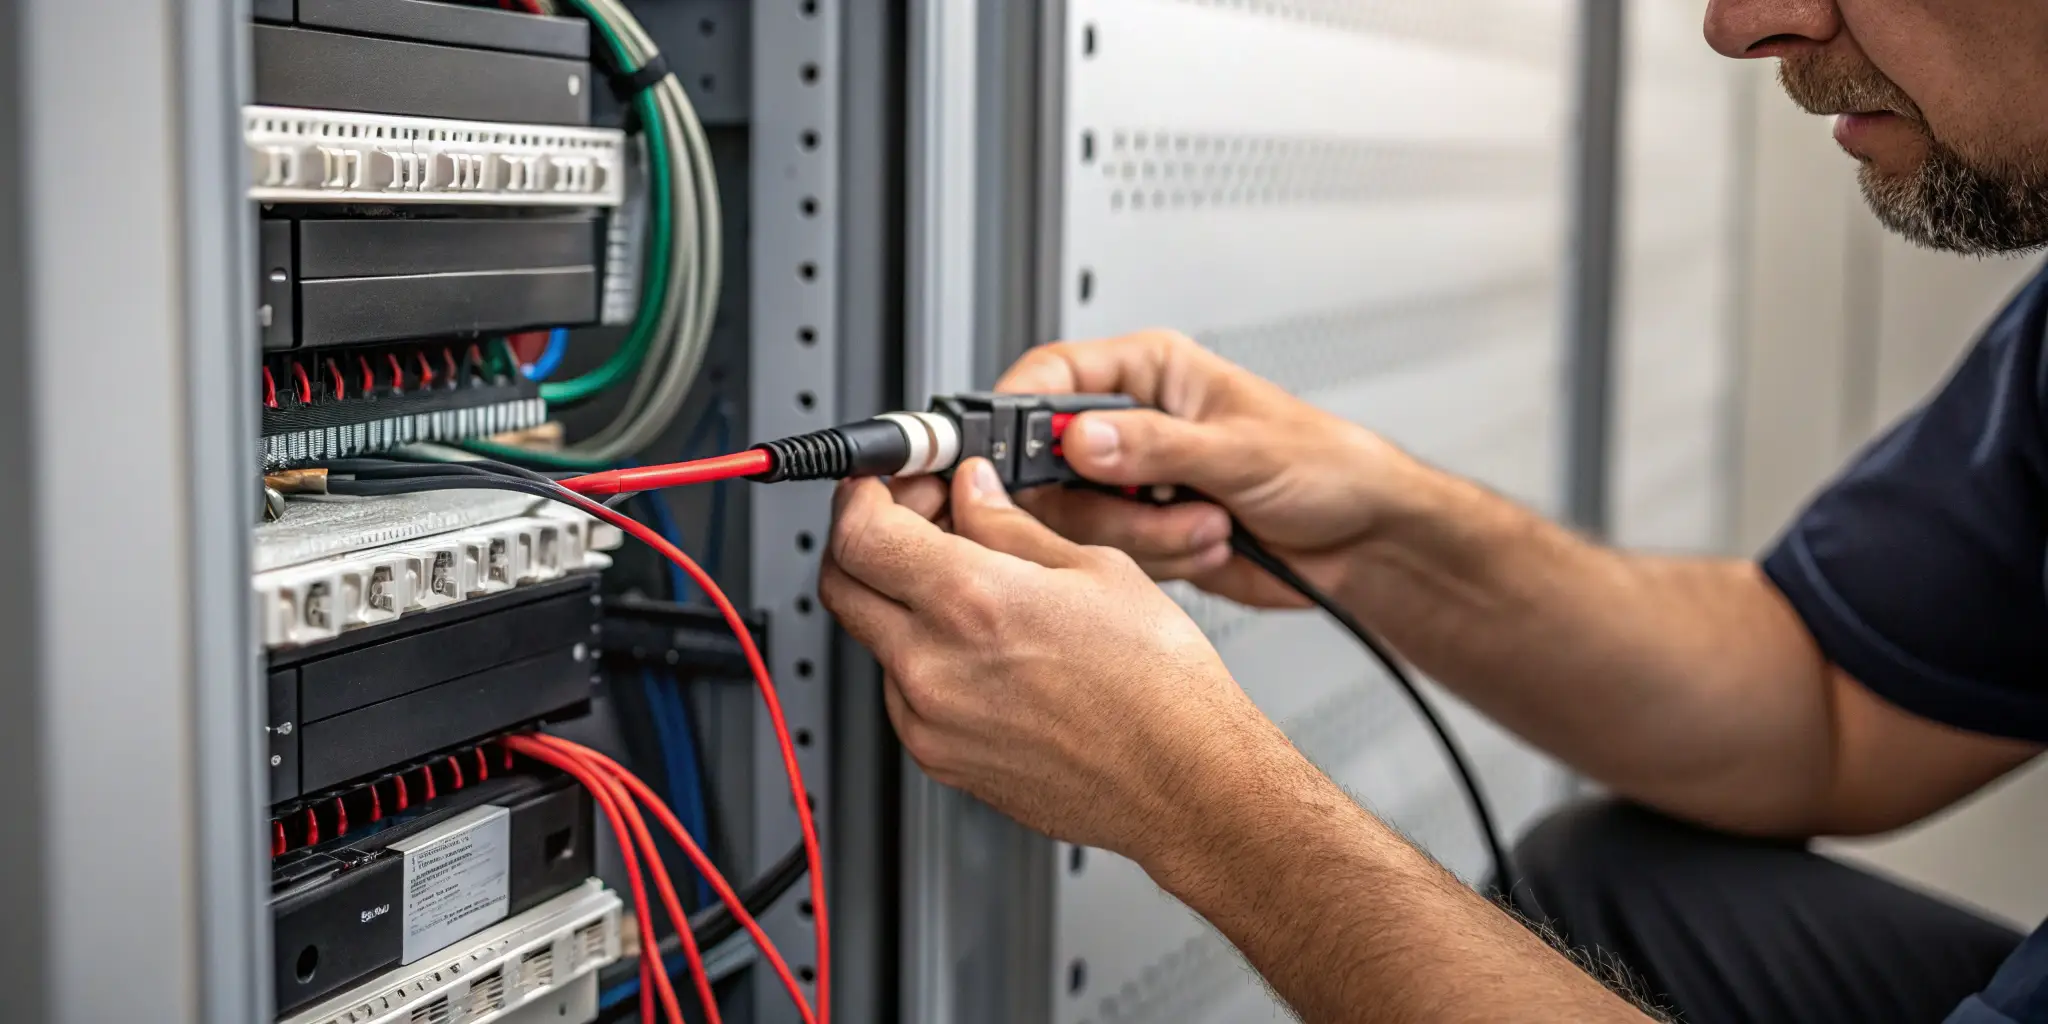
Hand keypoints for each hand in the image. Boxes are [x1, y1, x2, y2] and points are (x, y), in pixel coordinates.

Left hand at [819, 458, 1286, 858]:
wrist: (1186, 781)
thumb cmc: (1160, 685)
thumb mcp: (1096, 568)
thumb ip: (1011, 525)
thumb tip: (972, 492)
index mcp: (970, 602)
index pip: (858, 532)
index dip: (862, 494)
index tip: (882, 485)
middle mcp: (934, 666)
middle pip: (840, 585)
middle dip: (861, 541)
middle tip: (910, 522)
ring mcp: (930, 722)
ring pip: (873, 639)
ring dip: (899, 602)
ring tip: (968, 587)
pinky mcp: (942, 760)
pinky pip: (903, 694)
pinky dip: (923, 657)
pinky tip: (983, 648)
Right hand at [997, 329, 1418, 606]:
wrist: (1361, 538)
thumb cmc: (1324, 463)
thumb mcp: (1239, 448)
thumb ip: (1156, 445)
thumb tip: (1081, 440)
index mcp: (1147, 374)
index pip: (1050, 378)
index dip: (1016, 414)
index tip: (1002, 456)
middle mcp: (1130, 427)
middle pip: (1047, 465)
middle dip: (1100, 500)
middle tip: (1146, 504)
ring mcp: (1134, 485)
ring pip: (1078, 522)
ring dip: (1145, 536)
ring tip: (1208, 522)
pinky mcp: (1145, 535)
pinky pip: (1112, 558)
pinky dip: (1163, 560)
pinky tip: (1210, 541)